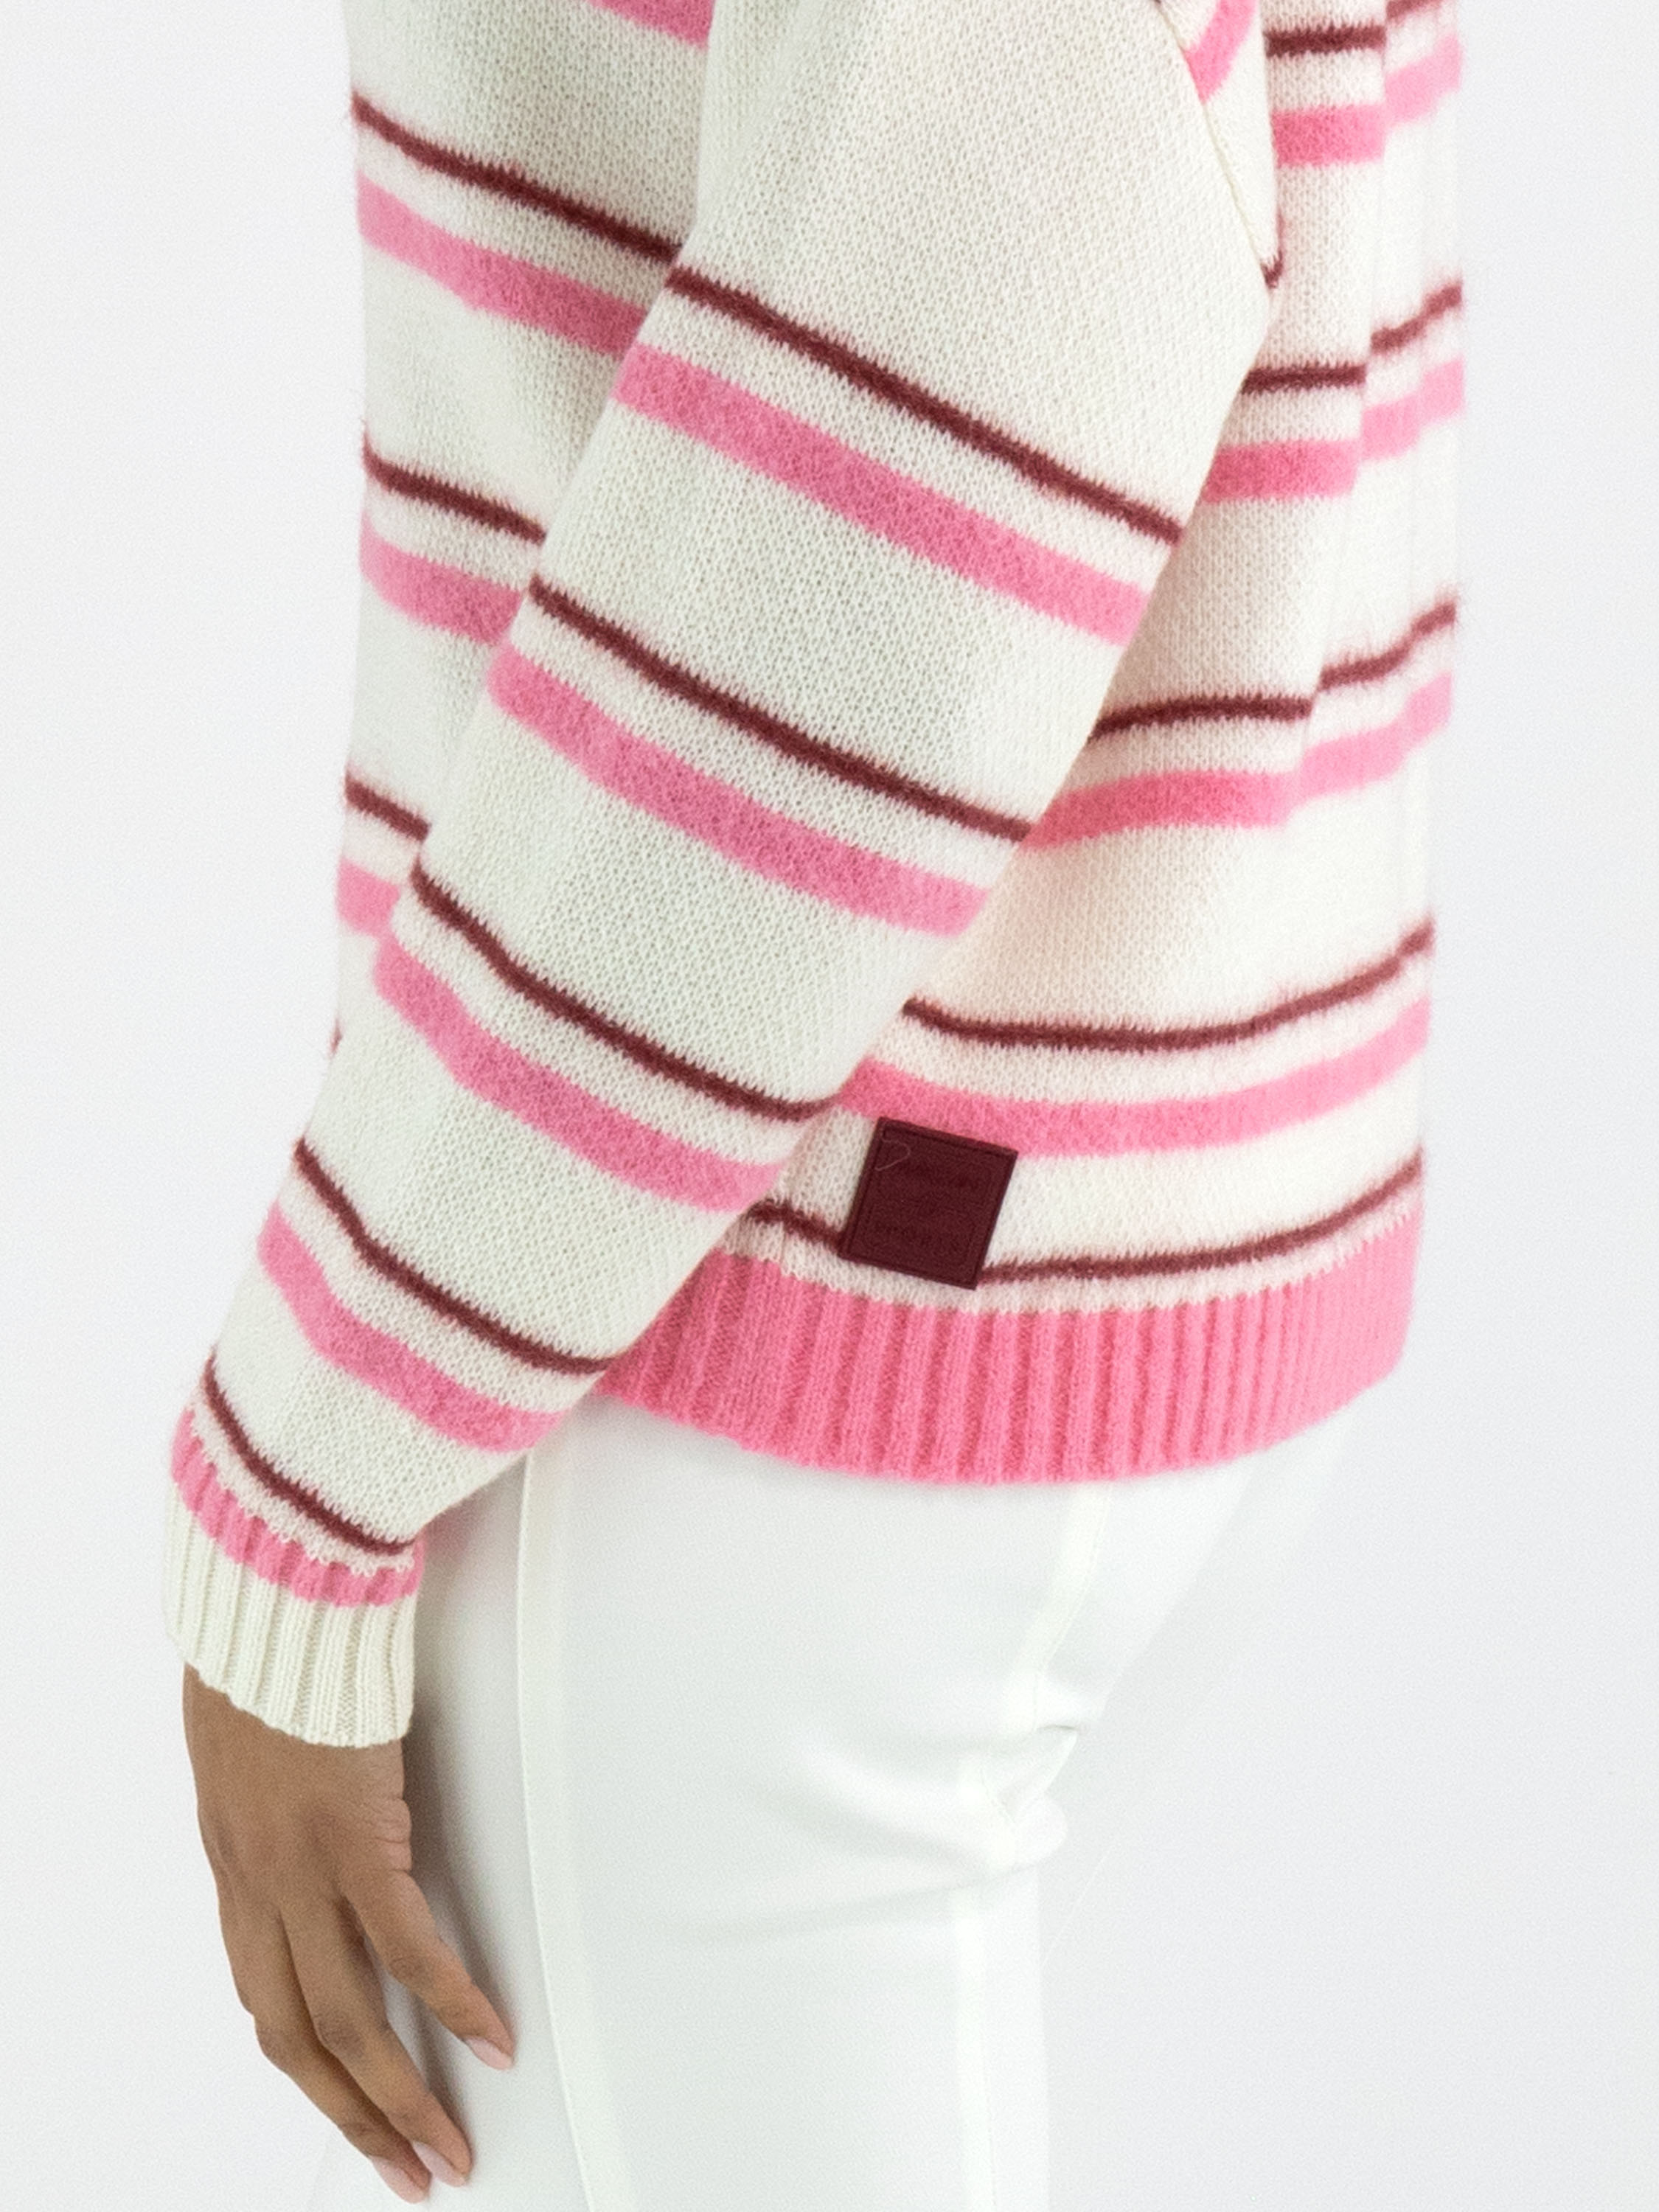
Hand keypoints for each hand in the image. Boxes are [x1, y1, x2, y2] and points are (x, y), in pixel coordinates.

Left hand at [181, 1665, 514, 2200]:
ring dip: (399, 2094)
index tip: (351, 2105)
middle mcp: (259, 1886)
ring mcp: (302, 1870)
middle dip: (356, 2116)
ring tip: (446, 2144)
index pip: (264, 1998)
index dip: (309, 2064)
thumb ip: (277, 1803)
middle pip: (301, 2037)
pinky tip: (487, 2037)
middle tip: (407, 2168)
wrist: (270, 1600)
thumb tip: (313, 1823)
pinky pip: (405, 1947)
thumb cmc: (264, 1653)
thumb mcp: (250, 1746)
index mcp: (237, 1867)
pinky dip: (448, 2002)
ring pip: (345, 2019)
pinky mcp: (355, 1839)